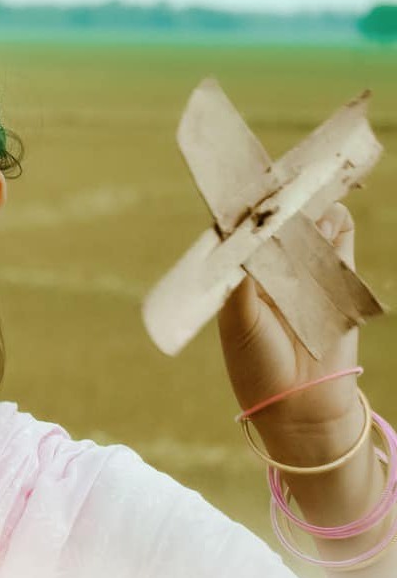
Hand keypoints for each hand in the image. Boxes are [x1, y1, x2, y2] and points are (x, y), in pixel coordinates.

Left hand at [216, 202, 364, 461]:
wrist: (300, 405)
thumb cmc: (256, 364)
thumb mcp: (239, 321)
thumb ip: (240, 283)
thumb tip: (242, 240)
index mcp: (237, 281)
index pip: (238, 236)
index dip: (242, 211)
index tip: (243, 184)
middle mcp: (268, 275)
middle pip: (274, 229)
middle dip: (280, 202)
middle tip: (283, 172)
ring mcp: (303, 279)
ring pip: (307, 235)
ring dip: (310, 210)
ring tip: (312, 181)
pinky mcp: (335, 289)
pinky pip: (339, 252)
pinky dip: (339, 231)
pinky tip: (336, 210)